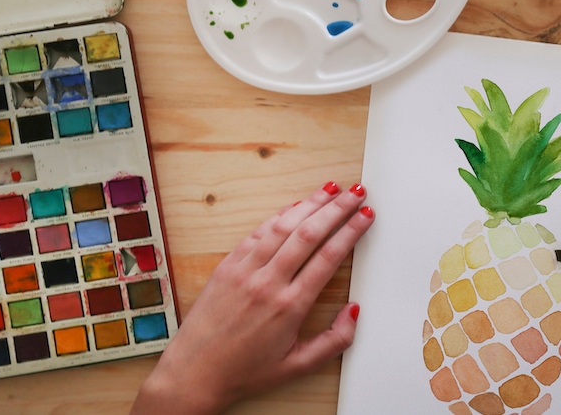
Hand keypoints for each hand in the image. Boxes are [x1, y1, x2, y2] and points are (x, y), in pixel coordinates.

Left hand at [132, 182, 374, 414]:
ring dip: (310, 204)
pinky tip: (295, 205)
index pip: (329, 256)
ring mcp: (245, 270)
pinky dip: (279, 215)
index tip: (366, 216)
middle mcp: (268, 283)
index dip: (351, 231)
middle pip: (310, 233)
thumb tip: (354, 311)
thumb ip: (334, 341)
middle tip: (356, 192)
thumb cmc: (245, 371)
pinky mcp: (227, 266)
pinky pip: (257, 233)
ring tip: (331, 189)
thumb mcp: (298, 366)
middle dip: (337, 208)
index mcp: (290, 306)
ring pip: (283, 226)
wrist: (195, 372)